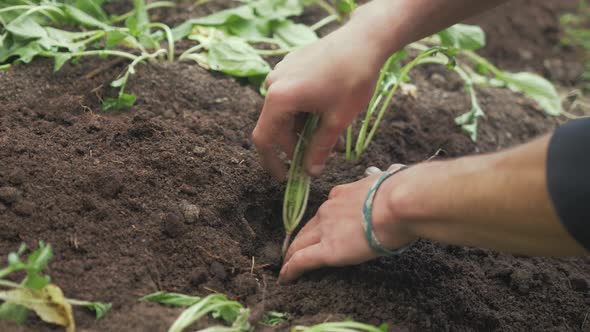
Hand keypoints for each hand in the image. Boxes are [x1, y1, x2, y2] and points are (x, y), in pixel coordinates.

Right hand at [252, 21, 388, 179]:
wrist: (364, 40)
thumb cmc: (352, 79)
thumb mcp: (337, 120)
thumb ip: (320, 148)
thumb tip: (310, 171)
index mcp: (279, 98)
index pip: (265, 139)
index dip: (272, 162)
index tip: (286, 178)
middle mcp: (273, 84)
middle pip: (276, 125)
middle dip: (295, 145)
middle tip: (316, 158)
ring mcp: (281, 72)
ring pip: (286, 111)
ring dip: (302, 129)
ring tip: (329, 137)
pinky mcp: (291, 65)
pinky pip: (291, 96)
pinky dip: (304, 111)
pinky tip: (325, 115)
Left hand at [278, 164, 416, 283]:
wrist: (399, 203)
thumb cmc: (401, 193)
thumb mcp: (385, 184)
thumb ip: (381, 187)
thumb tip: (390, 179)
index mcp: (343, 194)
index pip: (327, 211)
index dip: (321, 222)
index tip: (322, 229)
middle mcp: (329, 209)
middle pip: (308, 227)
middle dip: (299, 239)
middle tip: (293, 250)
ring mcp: (326, 229)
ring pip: (301, 243)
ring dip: (292, 254)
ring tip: (287, 265)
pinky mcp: (327, 250)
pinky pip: (302, 261)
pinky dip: (290, 270)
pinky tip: (285, 278)